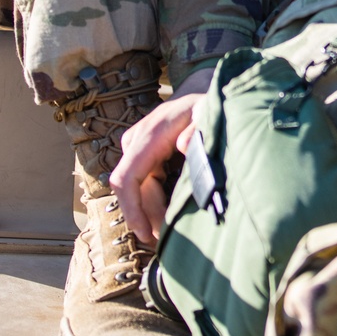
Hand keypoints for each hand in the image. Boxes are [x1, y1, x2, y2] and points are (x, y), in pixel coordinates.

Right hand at [108, 68, 213, 244]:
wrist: (203, 93)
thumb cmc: (208, 105)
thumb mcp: (209, 112)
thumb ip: (199, 128)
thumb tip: (183, 146)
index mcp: (150, 135)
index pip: (127, 178)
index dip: (132, 209)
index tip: (145, 233)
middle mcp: (138, 141)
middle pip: (132, 190)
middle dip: (145, 218)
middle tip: (166, 242)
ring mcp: (138, 148)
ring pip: (137, 190)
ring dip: (149, 213)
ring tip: (167, 235)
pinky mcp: (144, 155)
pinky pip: (143, 184)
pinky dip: (153, 203)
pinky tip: (166, 218)